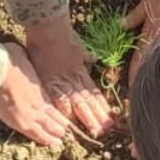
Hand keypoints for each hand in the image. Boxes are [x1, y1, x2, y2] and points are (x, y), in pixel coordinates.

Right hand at [0, 44, 72, 146]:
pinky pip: (36, 133)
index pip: (50, 99)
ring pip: (48, 125)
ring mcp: (31, 111)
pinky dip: (45, 139)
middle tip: (67, 129)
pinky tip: (54, 144)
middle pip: (52, 113)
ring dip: (55, 132)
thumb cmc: (6, 60)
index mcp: (37, 85)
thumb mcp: (19, 54)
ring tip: (62, 138)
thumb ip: (22, 58)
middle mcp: (38, 99)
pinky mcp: (22, 121)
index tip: (62, 112)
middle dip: (59, 121)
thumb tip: (18, 51)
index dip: (56, 107)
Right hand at [25, 13, 114, 137]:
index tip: (110, 117)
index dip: (102, 106)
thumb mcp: (78, 46)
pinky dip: (64, 108)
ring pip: (78, 103)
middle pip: (89, 101)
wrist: (50, 28)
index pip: (94, 92)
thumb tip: (93, 58)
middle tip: (106, 131)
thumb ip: (85, 56)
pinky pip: (58, 97)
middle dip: (97, 117)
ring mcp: (62, 80)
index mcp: (81, 71)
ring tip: (96, 131)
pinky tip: (70, 121)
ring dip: (87, 118)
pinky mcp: (49, 80)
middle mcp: (74, 79)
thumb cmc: (63, 35)